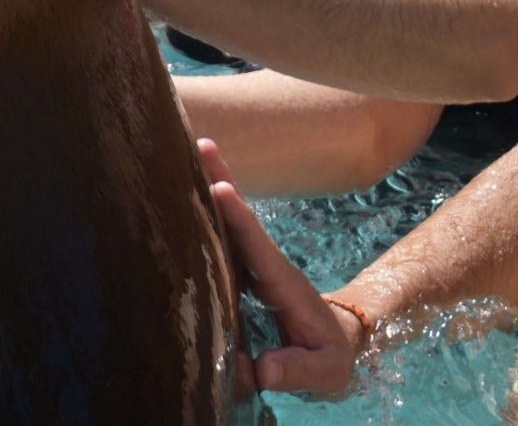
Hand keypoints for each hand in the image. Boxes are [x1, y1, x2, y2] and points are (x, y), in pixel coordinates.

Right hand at [198, 138, 361, 395]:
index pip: (259, 247)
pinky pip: (221, 239)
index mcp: (284, 285)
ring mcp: (253, 266)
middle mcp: (266, 266)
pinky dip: (203, 214)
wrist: (336, 349)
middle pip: (241, 219)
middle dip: (222, 181)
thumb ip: (296, 371)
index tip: (220, 188)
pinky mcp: (242, 273)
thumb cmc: (331, 360)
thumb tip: (261, 369)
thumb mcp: (325, 373)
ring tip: (184, 153)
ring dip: (209, 187)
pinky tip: (180, 197)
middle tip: (201, 144)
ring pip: (227, 223)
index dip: (239, 218)